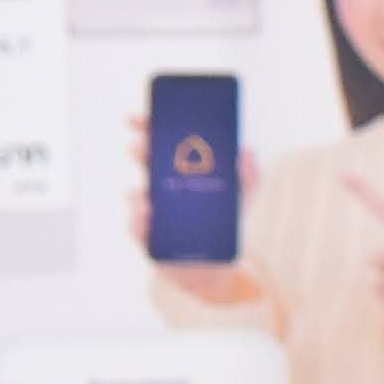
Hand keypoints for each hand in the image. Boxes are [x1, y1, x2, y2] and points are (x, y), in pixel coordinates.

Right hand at [128, 112, 261, 304]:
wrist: (216, 265)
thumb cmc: (224, 224)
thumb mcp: (243, 197)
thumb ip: (249, 175)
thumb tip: (247, 151)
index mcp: (178, 171)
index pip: (159, 144)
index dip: (146, 128)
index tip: (135, 118)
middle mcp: (159, 189)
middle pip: (144, 165)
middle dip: (140, 152)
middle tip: (141, 147)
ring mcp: (151, 213)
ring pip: (136, 197)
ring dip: (138, 193)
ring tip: (147, 196)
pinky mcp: (148, 239)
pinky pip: (137, 228)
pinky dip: (139, 222)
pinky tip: (146, 218)